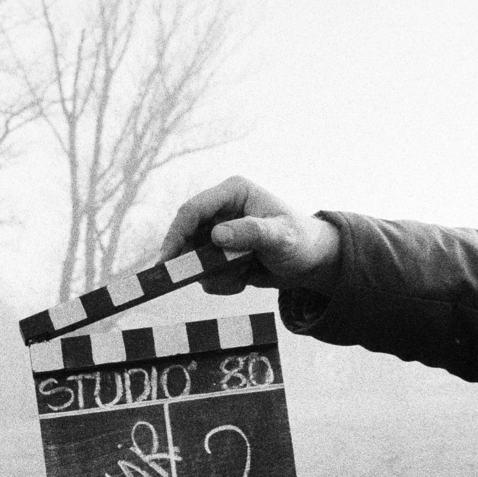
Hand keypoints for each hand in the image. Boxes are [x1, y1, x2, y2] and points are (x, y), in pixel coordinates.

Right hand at [156, 176, 340, 295]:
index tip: (167, 262)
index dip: (175, 235)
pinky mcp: (218, 254)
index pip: (193, 210)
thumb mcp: (280, 237)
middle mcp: (220, 210)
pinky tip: (243, 279)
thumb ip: (251, 233)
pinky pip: (204, 275)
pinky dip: (221, 283)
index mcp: (233, 193)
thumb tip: (216, 235)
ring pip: (193, 261)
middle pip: (187, 237)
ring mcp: (217, 233)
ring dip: (215, 275)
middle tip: (217, 277)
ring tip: (244, 274)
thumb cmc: (300, 241)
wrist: (310, 262)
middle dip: (198, 262)